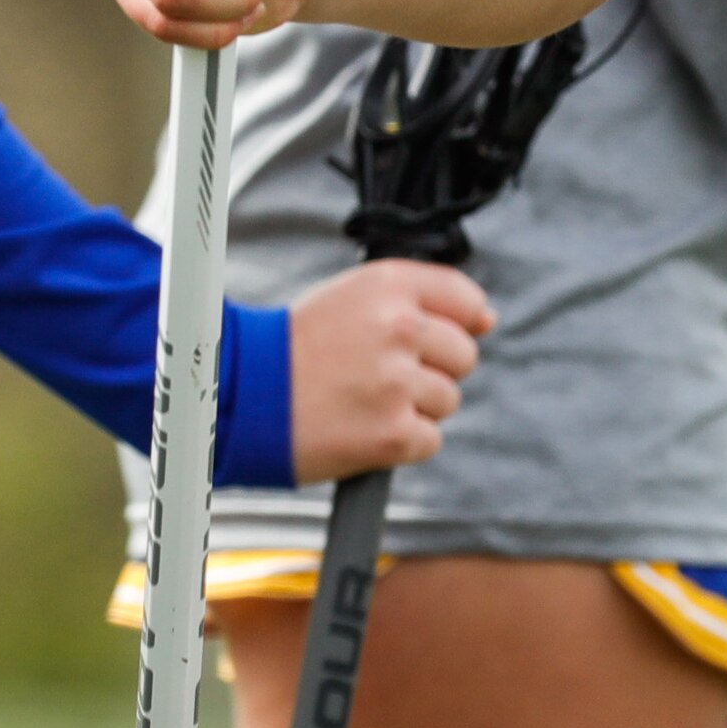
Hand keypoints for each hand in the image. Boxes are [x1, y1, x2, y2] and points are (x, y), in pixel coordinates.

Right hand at [289, 255, 494, 479]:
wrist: (239, 398)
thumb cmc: (294, 348)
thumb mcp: (352, 297)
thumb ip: (421, 299)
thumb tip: (488, 319)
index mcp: (389, 285)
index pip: (465, 300)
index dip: (454, 323)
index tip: (430, 339)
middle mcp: (399, 328)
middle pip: (464, 355)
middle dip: (431, 369)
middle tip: (379, 375)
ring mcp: (397, 383)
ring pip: (448, 399)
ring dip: (414, 407)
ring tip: (364, 401)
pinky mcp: (394, 434)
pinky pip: (430, 439)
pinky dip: (401, 442)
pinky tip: (363, 428)